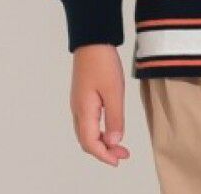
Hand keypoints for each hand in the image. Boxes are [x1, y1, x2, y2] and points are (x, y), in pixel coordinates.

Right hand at [70, 44, 131, 165]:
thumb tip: (114, 142)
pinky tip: (111, 127)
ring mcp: (79, 102)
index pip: (90, 143)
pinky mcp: (83, 95)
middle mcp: (77, 109)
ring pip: (87, 131)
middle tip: (123, 154)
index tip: (118, 160)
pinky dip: (99, 130)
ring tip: (120, 144)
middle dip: (104, 151)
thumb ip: (114, 118)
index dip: (104, 155)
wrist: (92, 39)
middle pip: (87, 140)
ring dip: (102, 141)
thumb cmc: (102, 63)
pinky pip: (88, 121)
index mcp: (84, 111)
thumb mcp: (114, 91)